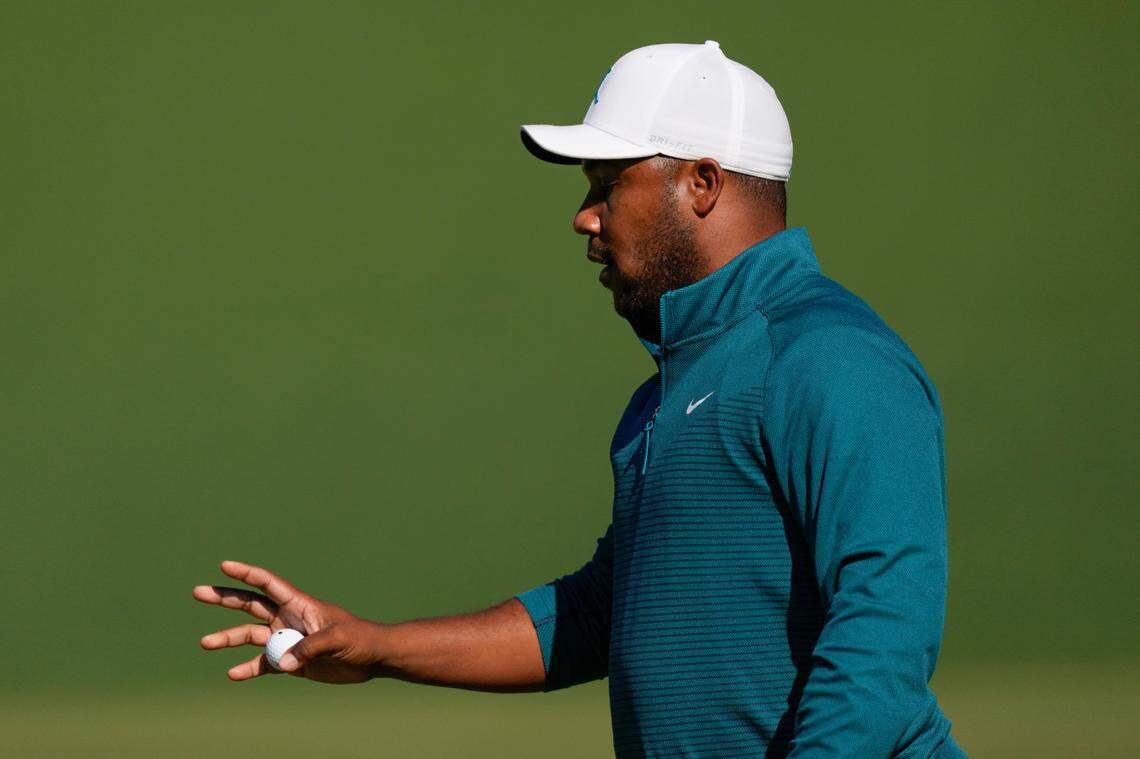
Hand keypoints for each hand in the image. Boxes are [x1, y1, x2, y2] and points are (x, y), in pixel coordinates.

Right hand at [193, 560, 386, 683]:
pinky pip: (262, 663)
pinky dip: (247, 669)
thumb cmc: (360, 639)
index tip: (225, 566)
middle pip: (249, 605)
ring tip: (204, 643)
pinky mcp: (290, 660)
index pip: (268, 584)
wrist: (371, 659)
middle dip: (224, 598)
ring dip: (227, 639)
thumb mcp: (338, 638)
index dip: (247, 574)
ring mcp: (286, 639)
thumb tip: (283, 661)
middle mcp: (287, 619)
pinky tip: (233, 674)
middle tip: (197, 591)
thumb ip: (311, 647)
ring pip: (249, 635)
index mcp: (299, 604)